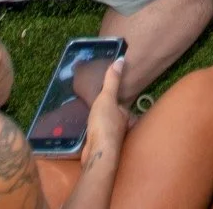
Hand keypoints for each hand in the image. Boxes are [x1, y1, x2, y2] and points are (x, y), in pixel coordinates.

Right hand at [81, 57, 128, 174]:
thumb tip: (121, 59)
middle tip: (97, 105)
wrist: (98, 153)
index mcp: (126, 115)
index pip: (123, 105)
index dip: (116, 100)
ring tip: (90, 116)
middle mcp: (121, 128)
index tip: (108, 95)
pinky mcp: (100, 147)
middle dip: (109, 113)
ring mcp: (111, 139)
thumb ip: (112, 81)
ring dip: (100, 124)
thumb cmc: (105, 124)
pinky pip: (97, 136)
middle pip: (115, 117)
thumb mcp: (107, 98)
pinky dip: (93, 133)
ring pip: (106, 127)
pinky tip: (86, 131)